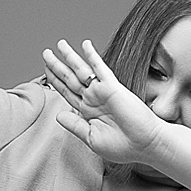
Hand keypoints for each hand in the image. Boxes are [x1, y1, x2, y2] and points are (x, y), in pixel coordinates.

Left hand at [42, 38, 165, 165]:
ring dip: (70, 57)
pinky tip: (85, 45)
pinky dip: (92, 56)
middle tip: (46, 53)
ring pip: (81, 70)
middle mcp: (93, 99)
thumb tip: (58, 115)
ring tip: (60, 44)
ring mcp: (102, 92)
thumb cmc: (123, 146)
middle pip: (70, 78)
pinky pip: (100, 68)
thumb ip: (74, 126)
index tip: (46, 71)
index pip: (67, 92)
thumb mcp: (92, 138)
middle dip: (57, 65)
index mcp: (87, 112)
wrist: (144, 145)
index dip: (55, 82)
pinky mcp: (112, 87)